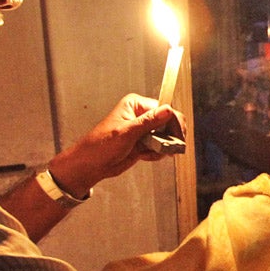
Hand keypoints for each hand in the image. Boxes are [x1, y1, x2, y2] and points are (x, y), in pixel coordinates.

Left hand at [48, 94, 185, 195]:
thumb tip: (167, 110)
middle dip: (169, 136)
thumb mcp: (126, 132)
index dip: (173, 122)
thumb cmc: (100, 145)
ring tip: (152, 153)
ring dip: (163, 146)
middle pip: (167, 122)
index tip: (178, 135)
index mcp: (135, 105)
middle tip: (170, 148)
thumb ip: (149, 121)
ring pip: (165, 136)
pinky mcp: (143, 143)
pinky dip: (156, 154)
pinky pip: (159, 147)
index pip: (163, 109)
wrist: (91, 166)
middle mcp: (140, 115)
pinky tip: (145, 156)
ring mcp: (142, 130)